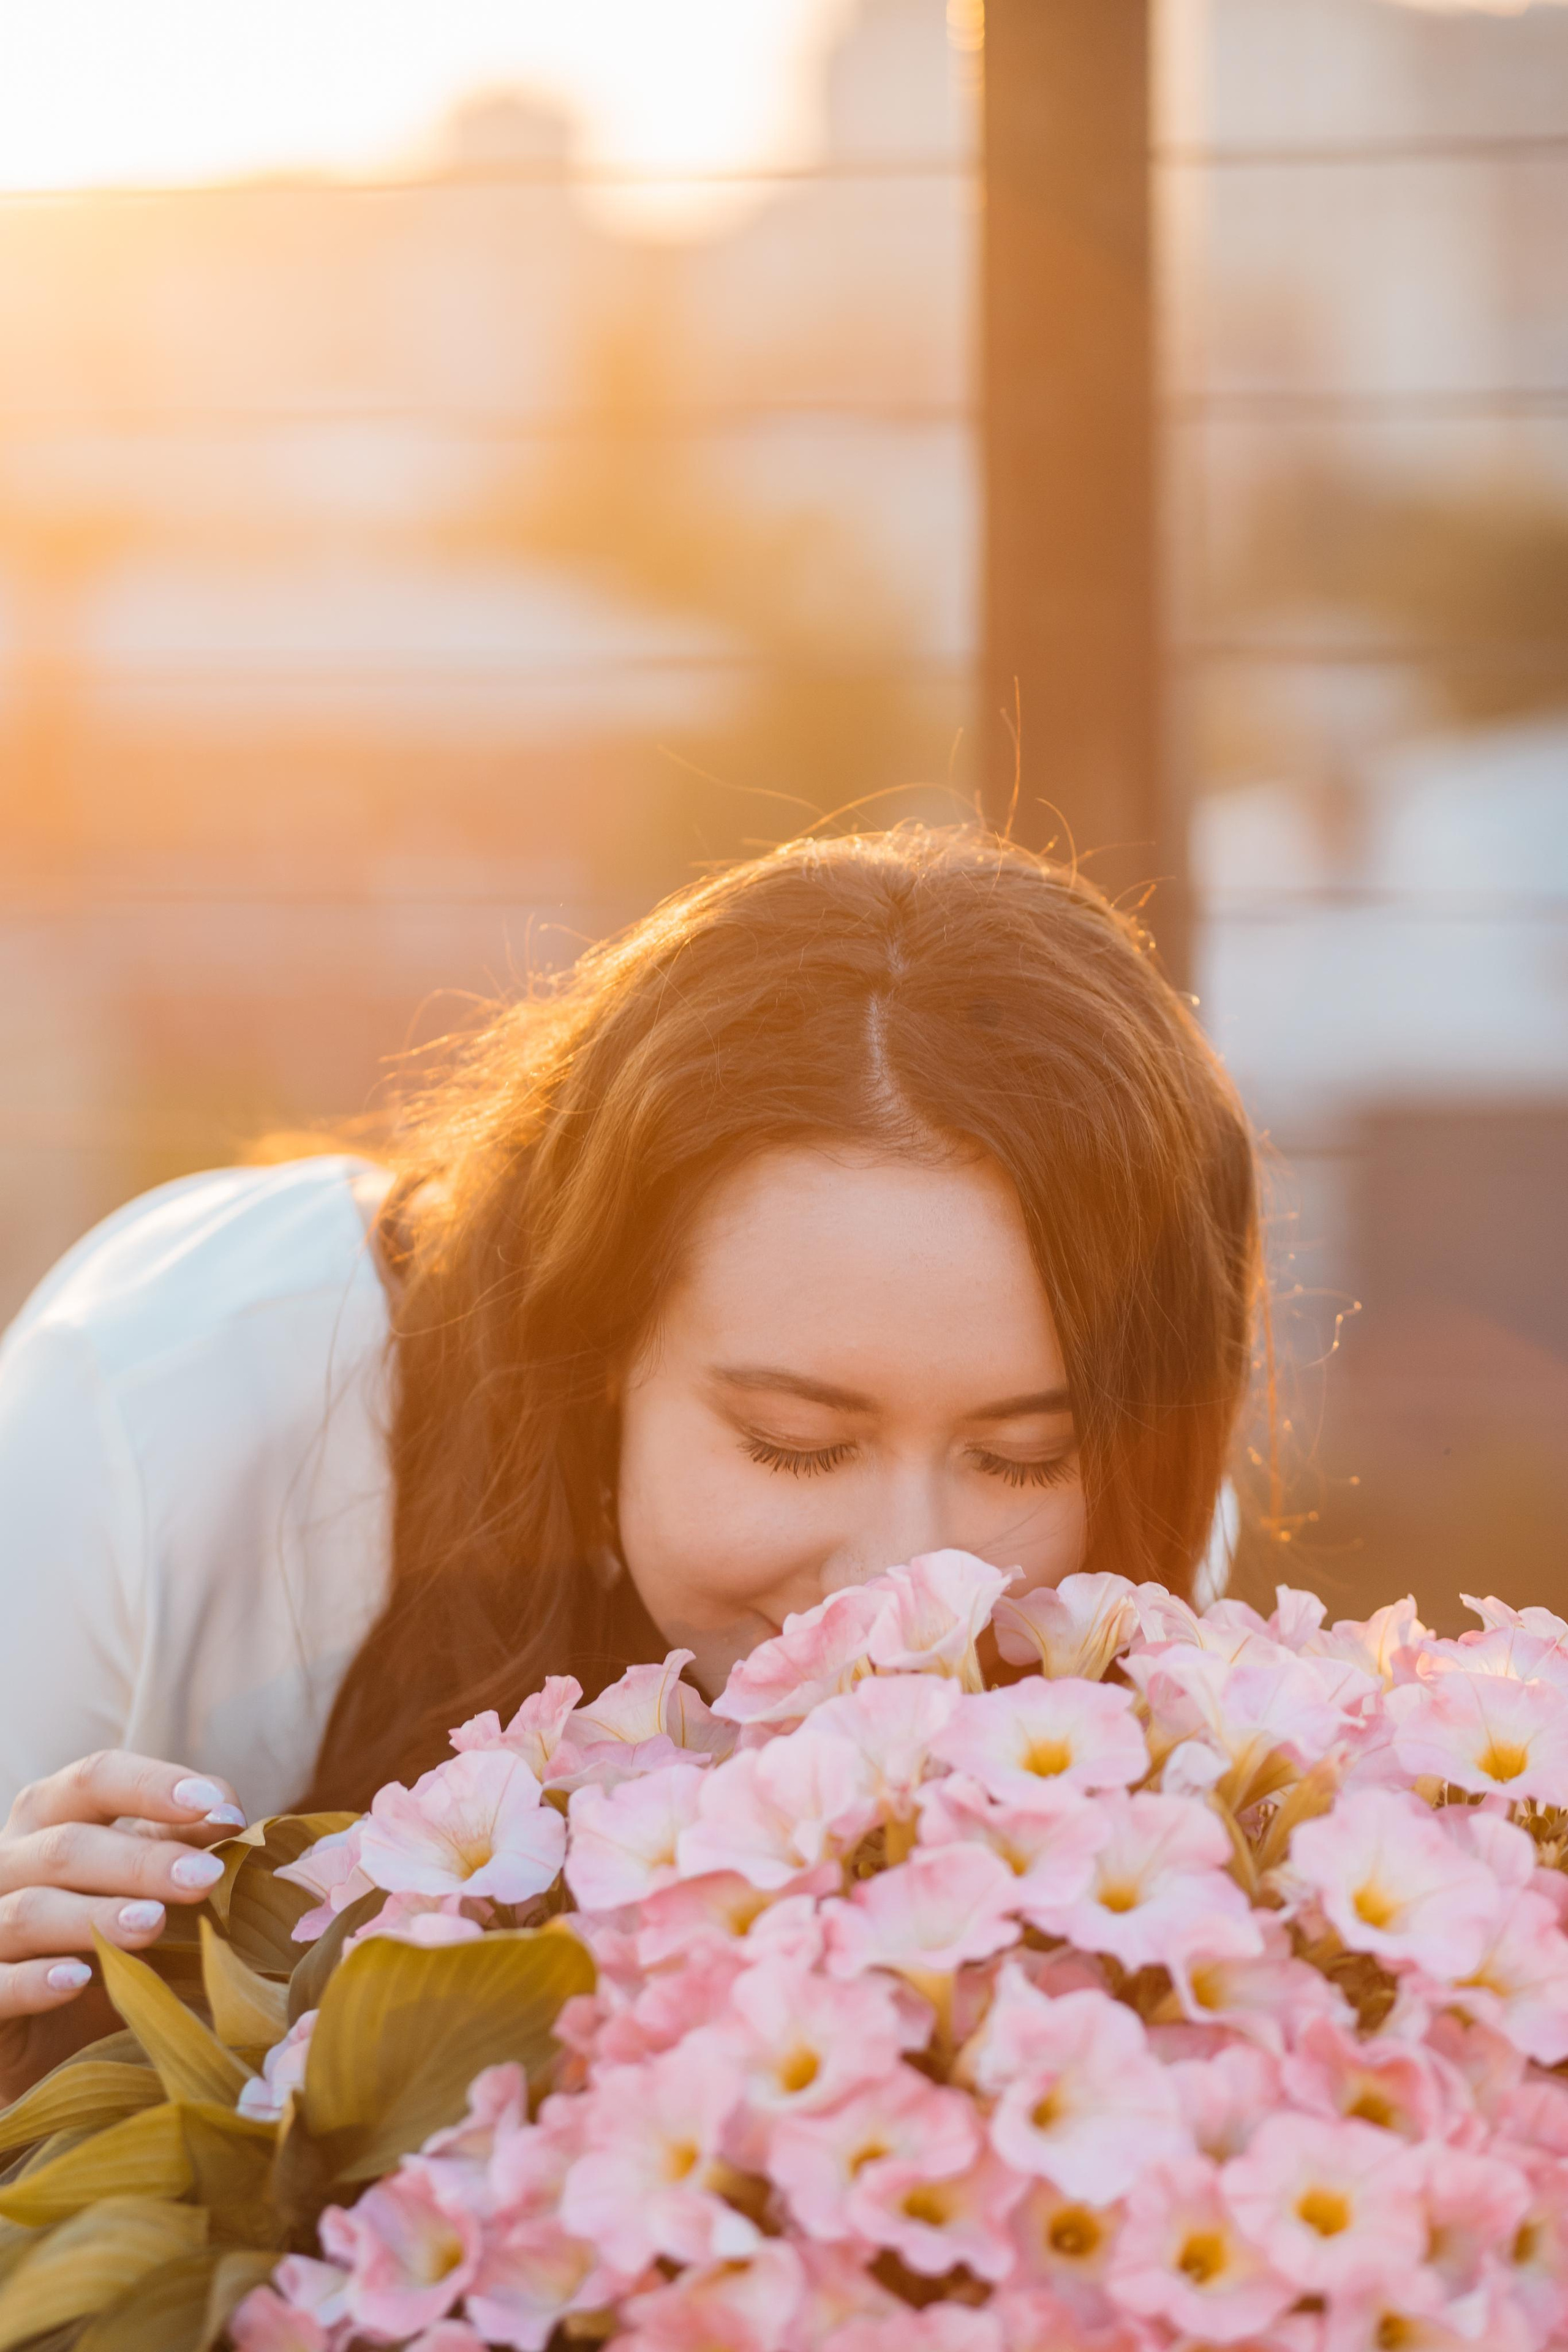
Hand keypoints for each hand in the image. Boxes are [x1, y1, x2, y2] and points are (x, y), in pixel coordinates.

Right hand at [0, 1750, 245, 2104]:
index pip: (94, 1779)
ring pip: (29, 1910)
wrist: (51, 2044)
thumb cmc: (106, 1946)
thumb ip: (178, 1847)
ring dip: (95, 1914)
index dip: (152, 1784)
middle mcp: (7, 1864)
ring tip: (154, 1924)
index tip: (217, 1804)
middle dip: (140, 1860)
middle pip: (66, 1845)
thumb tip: (229, 1814)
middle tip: (204, 1879)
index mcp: (49, 1819)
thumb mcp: (144, 1888)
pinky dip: (34, 1980)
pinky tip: (78, 1979)